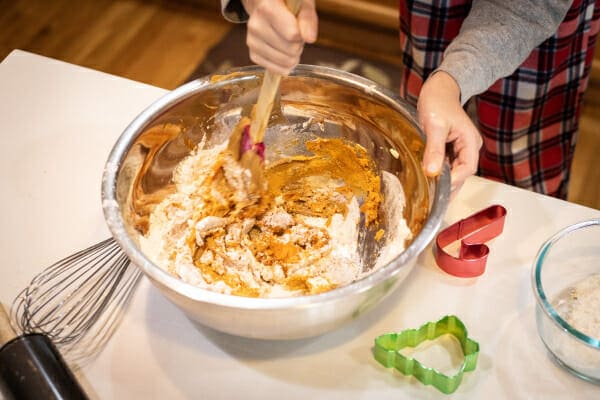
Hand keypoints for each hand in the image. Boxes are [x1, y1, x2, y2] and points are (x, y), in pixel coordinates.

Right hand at [242, 0, 317, 74]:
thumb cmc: (287, 4)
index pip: (292, 35)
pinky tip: (283, 51)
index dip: (302, 33)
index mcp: (266, 9)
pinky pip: (277, 70)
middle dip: (298, 44)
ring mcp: (252, 42)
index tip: (298, 24)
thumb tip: (310, 39)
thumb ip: (307, 18)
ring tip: (288, 40)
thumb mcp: (302, 2)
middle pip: (291, 50)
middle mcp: (255, 26)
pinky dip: (285, 64)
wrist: (265, 5)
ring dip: (293, 54)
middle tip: (294, 33)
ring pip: (285, 62)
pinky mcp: (253, 55)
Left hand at [417, 71, 481, 197]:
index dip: (454, 181)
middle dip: (450, 187)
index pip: (467, 168)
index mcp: (470, 141)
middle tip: (435, 202)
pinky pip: (447, 166)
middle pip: (462, 174)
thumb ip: (434, 149)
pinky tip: (430, 183)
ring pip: (454, 171)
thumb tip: (433, 172)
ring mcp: (460, 149)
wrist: (438, 89)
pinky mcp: (451, 149)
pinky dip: (440, 175)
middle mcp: (468, 147)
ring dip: (444, 183)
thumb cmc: (438, 101)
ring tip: (432, 197)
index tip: (439, 189)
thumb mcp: (434, 125)